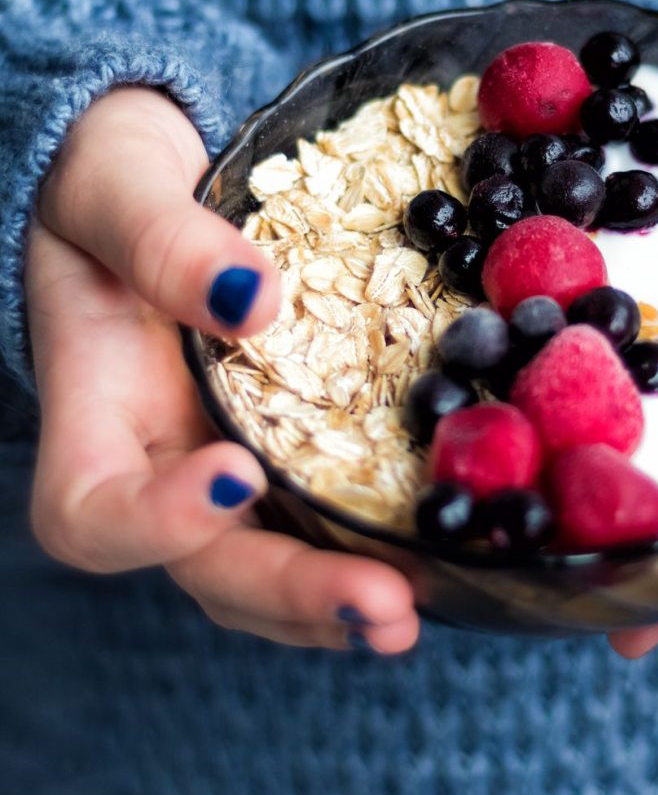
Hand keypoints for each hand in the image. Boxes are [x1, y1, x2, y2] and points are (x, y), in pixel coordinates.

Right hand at [27, 87, 418, 652]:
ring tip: (411, 615)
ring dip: (335, 602)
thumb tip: (255, 302)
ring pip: (267, 565)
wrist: (160, 181)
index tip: (235, 475)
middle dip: (291, 591)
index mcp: (97, 408)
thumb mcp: (117, 183)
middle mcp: (163, 456)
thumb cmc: (111, 179)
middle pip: (207, 565)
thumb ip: (163, 241)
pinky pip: (319, 515)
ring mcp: (227, 457)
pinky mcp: (289, 441)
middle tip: (382, 607)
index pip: (94, 510)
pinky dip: (363, 548)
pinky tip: (426, 560)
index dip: (155, 522)